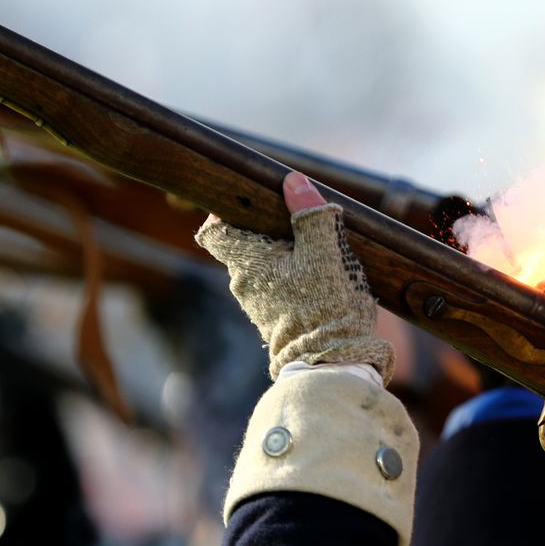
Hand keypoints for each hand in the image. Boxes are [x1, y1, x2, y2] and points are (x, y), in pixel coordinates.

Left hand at [195, 171, 393, 381]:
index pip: (214, 230)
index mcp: (247, 262)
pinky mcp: (273, 321)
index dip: (226, 212)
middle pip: (244, 245)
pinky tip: (320, 281)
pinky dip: (291, 279)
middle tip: (301, 223)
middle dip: (269, 231)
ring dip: (284, 257)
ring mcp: (256, 305)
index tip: (252, 203)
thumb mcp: (325, 253)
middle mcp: (243, 284)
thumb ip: (309, 214)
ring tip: (319, 254)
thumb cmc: (326, 307)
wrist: (331, 364)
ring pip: (262, 268)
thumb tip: (293, 181)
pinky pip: (275, 289)